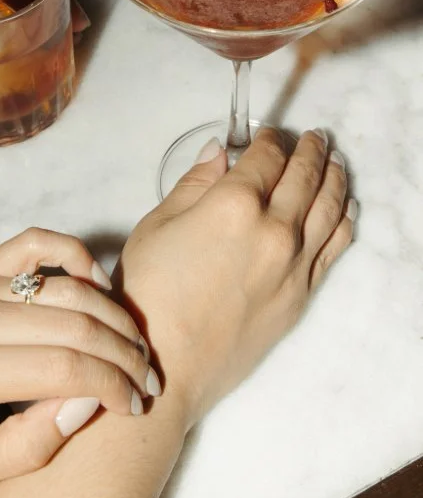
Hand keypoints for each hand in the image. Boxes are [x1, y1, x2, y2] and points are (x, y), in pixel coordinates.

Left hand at [0, 228, 159, 489]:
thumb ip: (35, 442)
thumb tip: (91, 399)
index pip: (62, 368)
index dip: (114, 385)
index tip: (136, 406)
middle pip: (73, 324)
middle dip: (124, 354)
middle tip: (148, 381)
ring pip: (66, 287)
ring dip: (113, 315)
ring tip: (133, 348)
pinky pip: (37, 243)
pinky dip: (76, 255)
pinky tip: (99, 287)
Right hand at [116, 129, 355, 430]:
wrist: (168, 362)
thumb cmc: (151, 293)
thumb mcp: (157, 225)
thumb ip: (194, 183)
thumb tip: (218, 153)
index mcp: (234, 204)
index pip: (265, 157)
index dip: (269, 140)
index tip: (268, 135)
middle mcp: (274, 229)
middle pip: (304, 176)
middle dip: (310, 151)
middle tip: (314, 138)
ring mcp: (294, 263)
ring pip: (329, 206)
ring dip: (334, 177)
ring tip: (334, 162)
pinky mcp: (302, 293)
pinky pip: (335, 246)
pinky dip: (344, 219)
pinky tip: (344, 207)